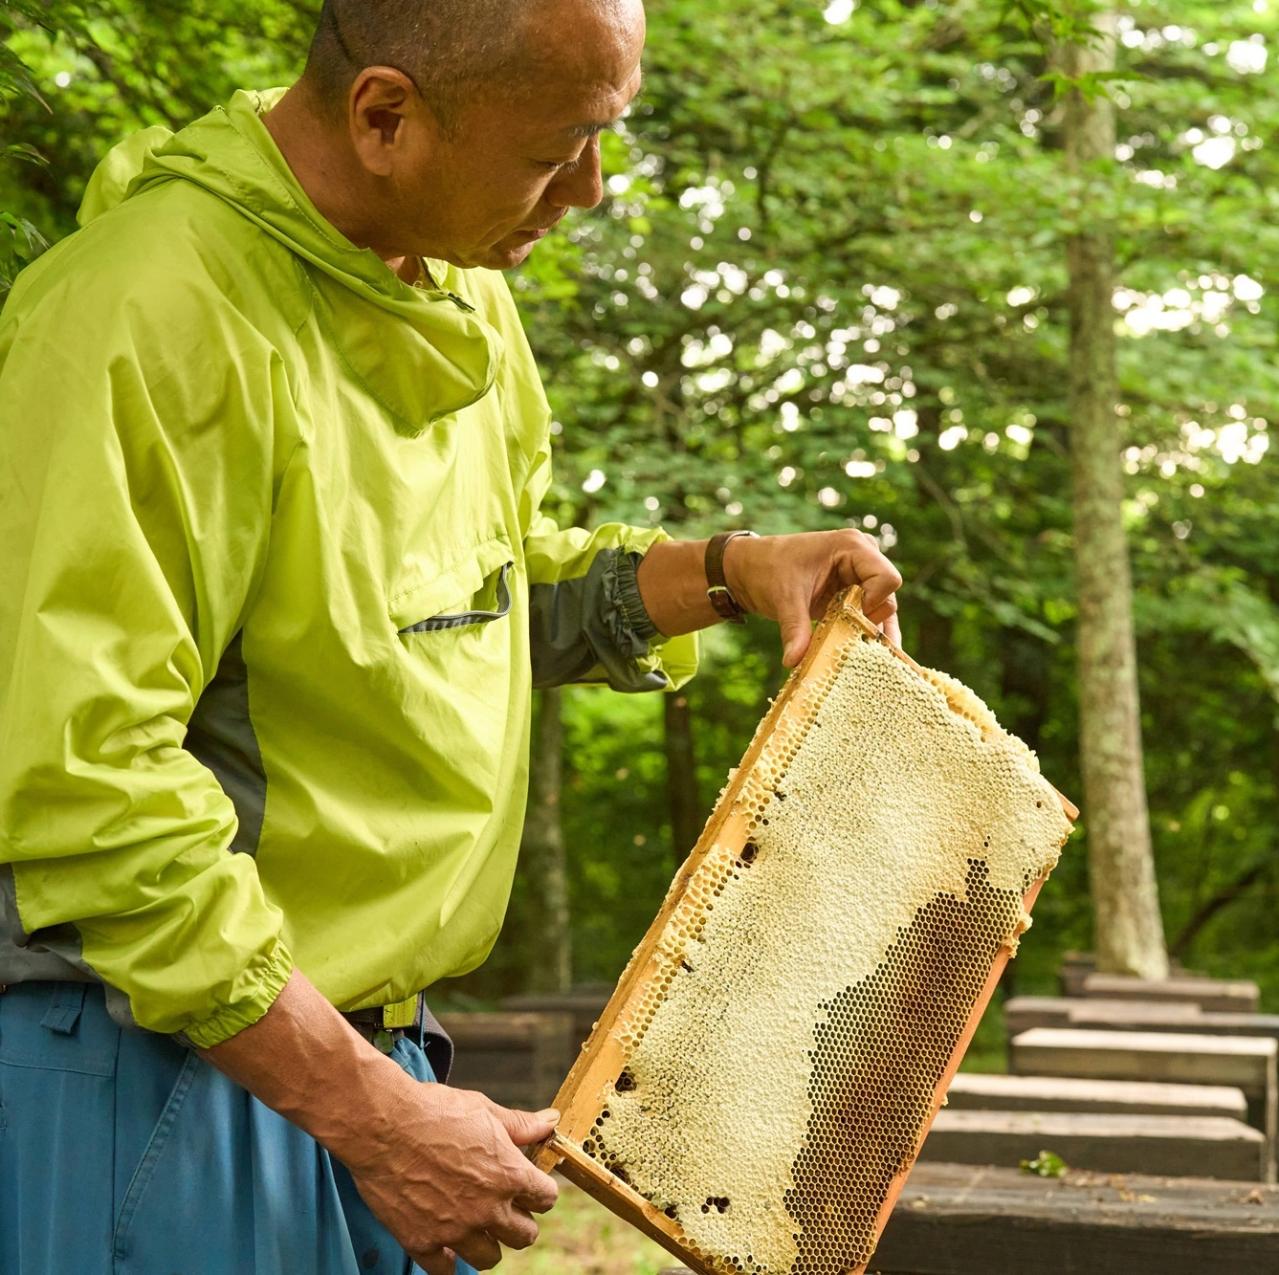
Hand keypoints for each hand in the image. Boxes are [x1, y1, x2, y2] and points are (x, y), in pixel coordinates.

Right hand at [200, 972, 559, 1274]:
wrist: (383, 1124)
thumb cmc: (434, 1110)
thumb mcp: (484, 1110)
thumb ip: (521, 1125)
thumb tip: (550, 1122)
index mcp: (509, 1175)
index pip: (546, 1198)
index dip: (540, 1189)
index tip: (529, 1184)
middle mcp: (488, 1209)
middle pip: (525, 1235)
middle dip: (520, 1219)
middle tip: (506, 1205)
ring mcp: (455, 1231)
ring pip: (490, 1258)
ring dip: (489, 1241)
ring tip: (477, 1223)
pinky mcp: (422, 1242)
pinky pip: (446, 1269)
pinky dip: (449, 1257)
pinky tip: (446, 1238)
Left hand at [724, 529, 901, 666]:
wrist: (748, 569)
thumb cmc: (766, 569)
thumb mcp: (783, 598)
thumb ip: (794, 628)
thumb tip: (794, 661)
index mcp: (852, 546)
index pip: (887, 579)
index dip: (874, 603)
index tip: (848, 617)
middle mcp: (862, 558)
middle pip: (887, 597)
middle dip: (871, 622)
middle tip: (853, 646)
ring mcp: (858, 576)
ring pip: (882, 610)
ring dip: (873, 634)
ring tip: (877, 665)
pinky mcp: (850, 593)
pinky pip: (868, 615)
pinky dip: (865, 634)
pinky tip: (872, 660)